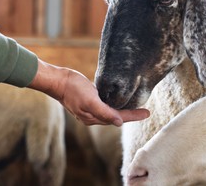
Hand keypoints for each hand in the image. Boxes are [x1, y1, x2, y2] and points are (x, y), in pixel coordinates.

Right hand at [28, 59, 149, 125]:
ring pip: (111, 112)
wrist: (58, 81)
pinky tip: (118, 100)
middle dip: (131, 115)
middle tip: (145, 111)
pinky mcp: (88, 101)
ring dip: (123, 110)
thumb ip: (104, 112)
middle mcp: (93, 116)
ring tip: (135, 107)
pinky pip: (105, 106)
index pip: (119, 118)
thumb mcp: (90, 100)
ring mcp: (90, 110)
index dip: (134, 116)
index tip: (147, 113)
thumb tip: (119, 123)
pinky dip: (114, 104)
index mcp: (95, 117)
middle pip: (117, 117)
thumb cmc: (73, 89)